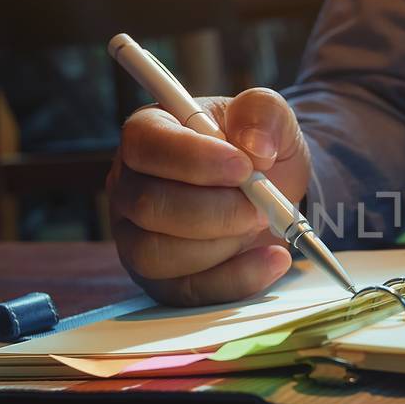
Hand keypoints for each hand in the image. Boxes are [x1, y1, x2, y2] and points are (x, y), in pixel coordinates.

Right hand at [109, 88, 311, 304]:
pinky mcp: (161, 279)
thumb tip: (256, 146)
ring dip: (222, 244)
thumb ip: (264, 112)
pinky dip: (237, 279)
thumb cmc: (256, 151)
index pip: (146, 144)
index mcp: (149, 134)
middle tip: (261, 205)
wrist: (272, 193)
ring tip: (260, 224)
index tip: (243, 166)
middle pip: (149, 205)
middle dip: (216, 210)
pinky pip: (186, 291)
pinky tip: (273, 258)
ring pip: (156, 254)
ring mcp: (137, 237)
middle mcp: (130, 187)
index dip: (193, 159)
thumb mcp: (269, 117)